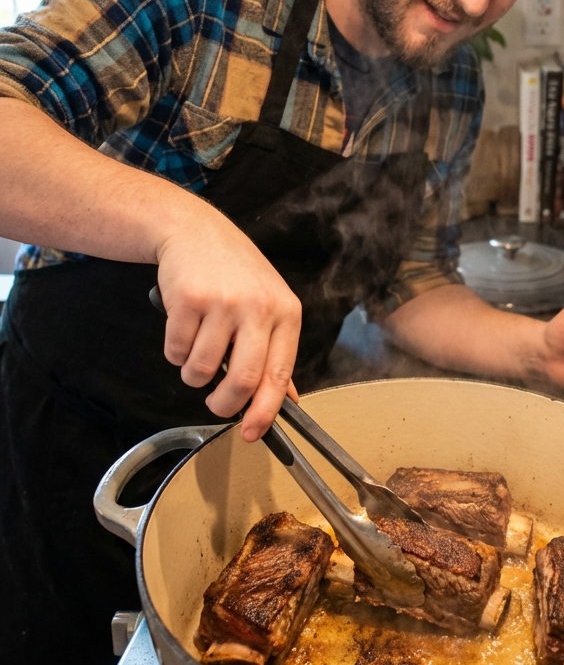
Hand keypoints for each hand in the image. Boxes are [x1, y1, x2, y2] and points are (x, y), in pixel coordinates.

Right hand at [155, 207, 301, 440]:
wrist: (194, 231)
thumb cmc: (235, 273)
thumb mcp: (268, 306)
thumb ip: (276, 353)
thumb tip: (287, 400)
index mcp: (286, 313)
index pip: (279, 375)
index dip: (265, 412)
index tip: (252, 433)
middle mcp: (258, 307)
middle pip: (242, 381)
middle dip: (223, 404)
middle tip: (215, 403)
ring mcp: (222, 302)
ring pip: (203, 370)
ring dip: (193, 374)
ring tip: (196, 353)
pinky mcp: (188, 300)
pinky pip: (176, 351)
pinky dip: (175, 353)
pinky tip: (183, 330)